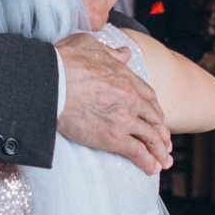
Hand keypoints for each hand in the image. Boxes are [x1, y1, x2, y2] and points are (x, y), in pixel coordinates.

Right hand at [56, 33, 171, 173]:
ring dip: (159, 151)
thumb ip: (111, 52)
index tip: (159, 120)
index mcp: (125, 77)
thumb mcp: (90, 45)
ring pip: (150, 137)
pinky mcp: (113, 137)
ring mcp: (123, 119)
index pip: (149, 97)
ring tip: (163, 162)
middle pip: (154, 118)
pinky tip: (152, 169)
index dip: (156, 111)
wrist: (48, 82)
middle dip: (162, 134)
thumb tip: (124, 53)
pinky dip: (147, 162)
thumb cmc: (62, 61)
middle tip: (166, 146)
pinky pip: (137, 152)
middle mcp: (130, 98)